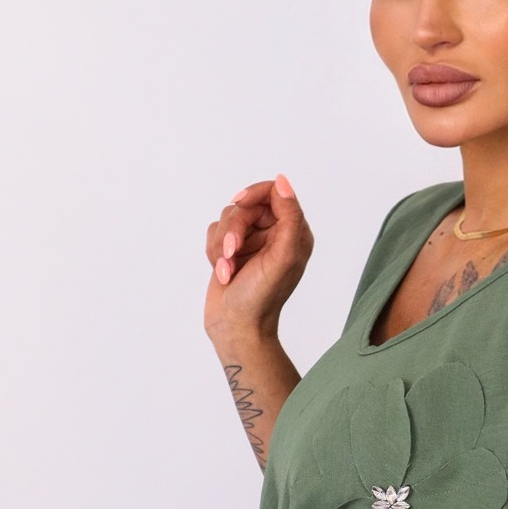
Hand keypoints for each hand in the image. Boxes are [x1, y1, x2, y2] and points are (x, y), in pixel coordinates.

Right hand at [204, 173, 313, 340]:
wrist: (236, 326)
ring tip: (228, 270)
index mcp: (294, 232)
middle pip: (245, 205)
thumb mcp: (283, 256)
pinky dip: (214, 252)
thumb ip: (289, 217)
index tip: (240, 203)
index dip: (254, 194)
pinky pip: (214, 232)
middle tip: (232, 254)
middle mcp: (274, 234)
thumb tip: (283, 182)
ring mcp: (252, 241)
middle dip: (234, 229)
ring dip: (221, 245)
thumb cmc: (262, 297)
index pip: (273, 193)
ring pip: (226, 218)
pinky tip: (223, 273)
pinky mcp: (231, 249)